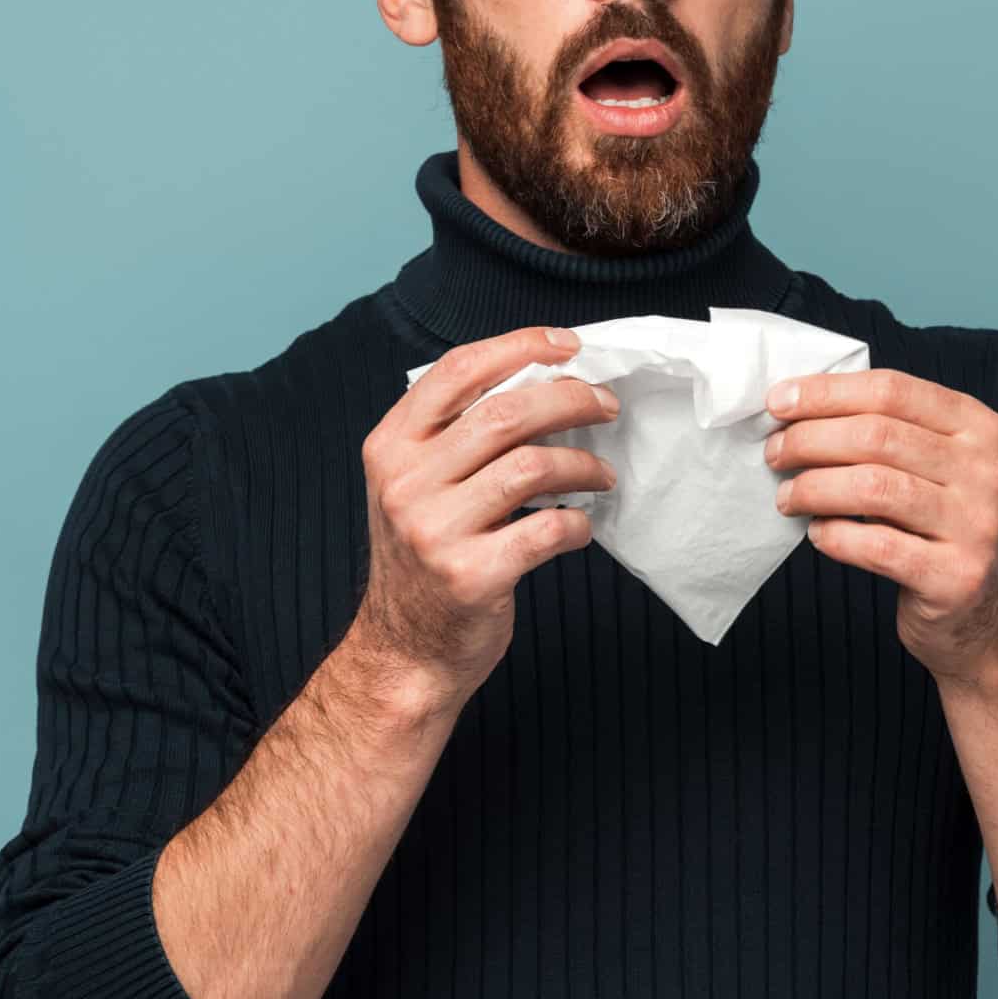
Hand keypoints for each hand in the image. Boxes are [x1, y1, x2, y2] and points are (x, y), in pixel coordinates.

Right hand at [349, 325, 619, 715]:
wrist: (404, 652)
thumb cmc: (423, 562)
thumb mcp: (411, 486)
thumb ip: (452, 437)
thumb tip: (542, 382)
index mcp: (391, 446)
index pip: (457, 371)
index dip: (519, 346)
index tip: (567, 346)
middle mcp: (406, 482)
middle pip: (505, 413)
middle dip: (569, 400)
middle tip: (606, 405)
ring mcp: (435, 530)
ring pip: (531, 467)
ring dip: (582, 464)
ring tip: (603, 475)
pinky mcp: (470, 576)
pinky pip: (546, 532)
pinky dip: (576, 525)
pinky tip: (580, 527)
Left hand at [762, 368, 997, 688]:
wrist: (988, 614)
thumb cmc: (940, 527)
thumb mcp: (935, 466)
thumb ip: (886, 431)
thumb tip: (795, 407)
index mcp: (978, 427)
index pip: (892, 390)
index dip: (826, 393)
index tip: (778, 403)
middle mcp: (985, 471)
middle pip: (877, 434)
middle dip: (810, 439)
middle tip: (775, 454)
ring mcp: (977, 525)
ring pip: (873, 486)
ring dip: (814, 487)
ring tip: (787, 497)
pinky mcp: (956, 577)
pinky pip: (876, 547)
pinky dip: (834, 536)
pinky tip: (817, 534)